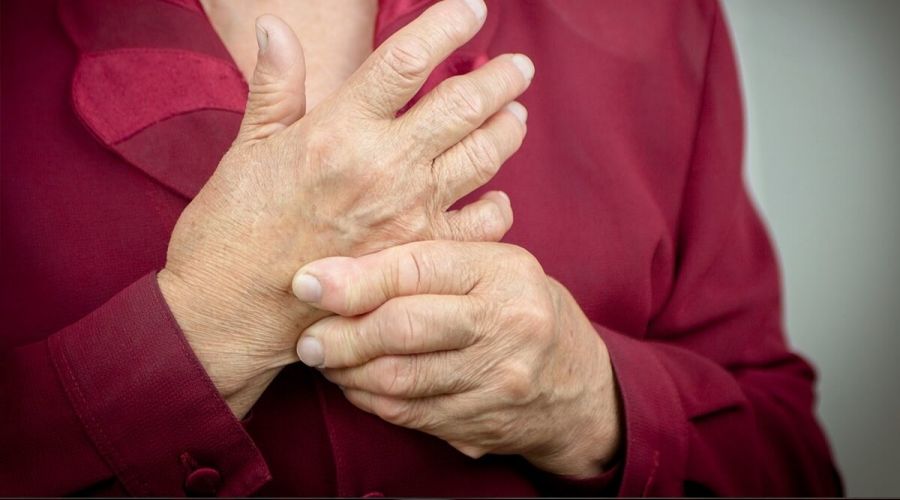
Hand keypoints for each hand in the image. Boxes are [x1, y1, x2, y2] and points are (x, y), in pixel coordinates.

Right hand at [158, 0, 533, 415]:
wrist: (232, 310)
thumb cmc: (233, 228)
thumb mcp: (249, 147)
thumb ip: (275, 85)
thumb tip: (277, 25)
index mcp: (339, 128)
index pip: (406, 60)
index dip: (446, 25)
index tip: (471, 9)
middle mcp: (384, 166)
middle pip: (463, 104)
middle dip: (499, 77)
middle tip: (518, 66)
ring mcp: (409, 214)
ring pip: (483, 156)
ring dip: (507, 130)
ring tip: (516, 116)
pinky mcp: (420, 258)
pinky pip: (482, 225)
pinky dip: (497, 207)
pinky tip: (497, 196)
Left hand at [292, 241, 622, 477]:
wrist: (576, 384)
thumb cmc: (519, 309)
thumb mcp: (494, 268)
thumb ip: (433, 260)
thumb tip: (343, 263)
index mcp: (504, 272)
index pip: (418, 269)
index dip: (355, 278)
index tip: (307, 283)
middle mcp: (506, 325)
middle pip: (404, 328)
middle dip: (342, 334)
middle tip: (309, 337)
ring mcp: (497, 379)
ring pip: (400, 378)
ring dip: (349, 371)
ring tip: (325, 358)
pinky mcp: (482, 421)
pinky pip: (409, 413)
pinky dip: (371, 399)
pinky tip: (355, 384)